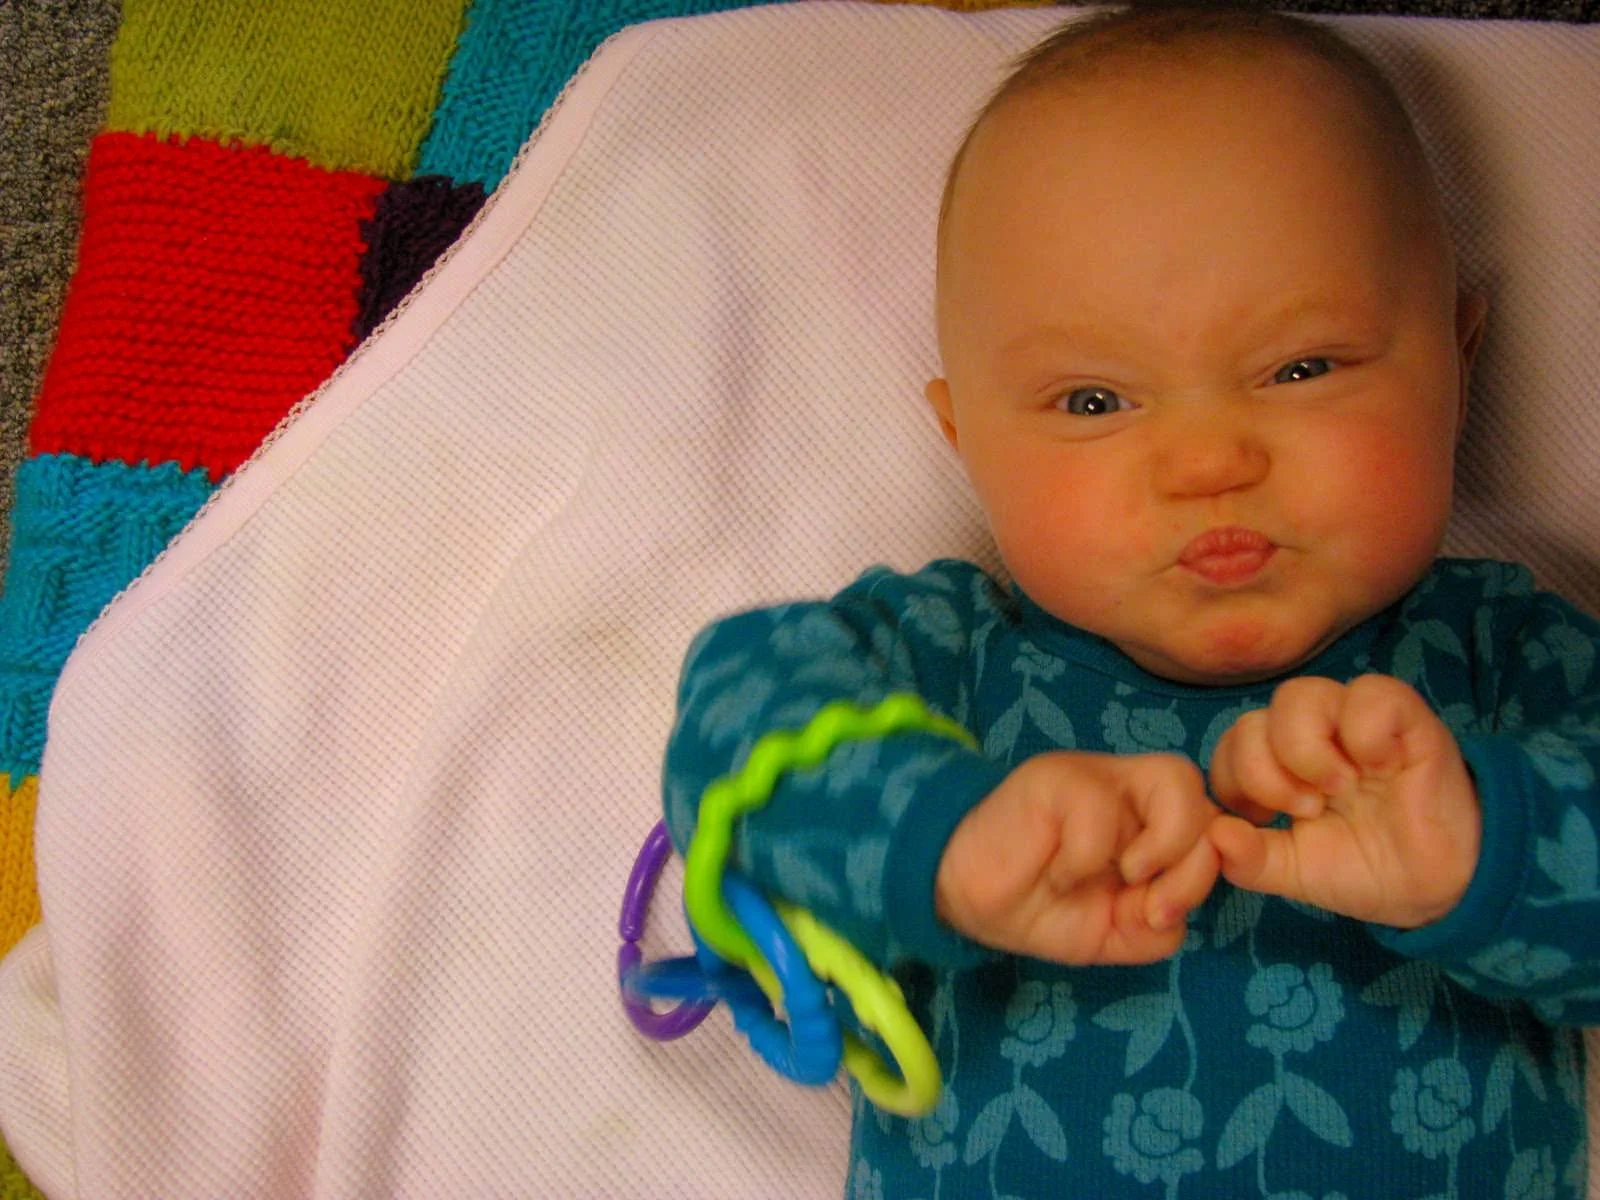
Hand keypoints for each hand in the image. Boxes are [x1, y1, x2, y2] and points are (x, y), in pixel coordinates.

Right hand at [935, 752, 1219, 964]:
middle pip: (1203, 796)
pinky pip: (1100, 812)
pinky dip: (1085, 860)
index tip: (1165, 912)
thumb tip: (1173, 914)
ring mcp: (1096, 777)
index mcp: (1149, 823)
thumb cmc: (1034, 907)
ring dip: (1164, 845)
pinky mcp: (1057, 776)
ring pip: (1175, 781)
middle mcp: (1130, 790)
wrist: (959, 894)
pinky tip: (1056, 876)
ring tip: (1124, 878)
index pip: (1211, 823)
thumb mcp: (1108, 935)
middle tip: (1151, 905)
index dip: (1209, 866)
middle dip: (1193, 864)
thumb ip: (1152, 930)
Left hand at [1208, 675, 1481, 928]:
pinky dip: (1362, 730)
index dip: (1233, 779)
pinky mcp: (1406, 718)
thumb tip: (1213, 835)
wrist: (1445, 887)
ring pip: (1300, 695)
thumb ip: (1250, 860)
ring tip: (1338, 789)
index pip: (1230, 744)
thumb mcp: (1297, 873)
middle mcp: (1313, 735)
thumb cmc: (1369, 871)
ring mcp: (1355, 722)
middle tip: (1304, 810)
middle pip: (1253, 718)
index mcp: (1281, 766)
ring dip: (1305, 749)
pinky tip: (1378, 765)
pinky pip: (1369, 694)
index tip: (1262, 821)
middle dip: (1264, 772)